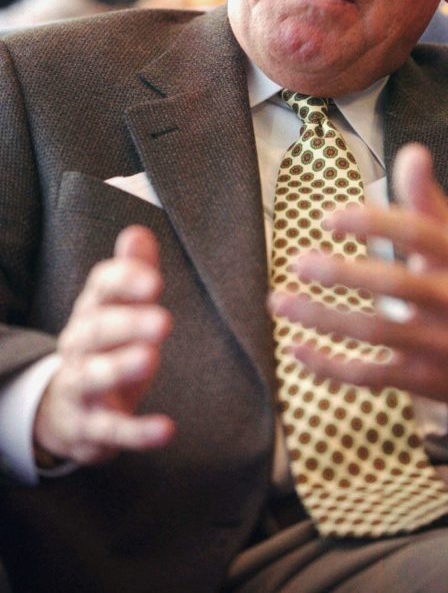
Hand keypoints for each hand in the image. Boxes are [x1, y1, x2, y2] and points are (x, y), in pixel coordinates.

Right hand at [34, 225, 174, 465]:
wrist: (65, 409)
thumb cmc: (105, 346)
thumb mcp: (116, 309)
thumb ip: (132, 271)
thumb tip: (139, 231)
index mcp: (91, 310)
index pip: (101, 288)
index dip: (125, 282)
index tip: (155, 281)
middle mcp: (79, 346)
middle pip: (97, 331)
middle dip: (128, 324)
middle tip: (163, 320)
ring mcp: (81, 387)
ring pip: (94, 376)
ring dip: (121, 368)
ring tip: (150, 358)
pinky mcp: (91, 427)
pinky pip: (113, 430)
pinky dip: (138, 432)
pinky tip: (167, 430)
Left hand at [269, 143, 447, 412]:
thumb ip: (427, 198)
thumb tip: (412, 150)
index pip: (418, 234)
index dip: (374, 223)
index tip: (330, 218)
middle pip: (394, 287)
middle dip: (342, 274)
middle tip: (297, 262)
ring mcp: (437, 344)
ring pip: (374, 333)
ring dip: (322, 319)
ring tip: (278, 302)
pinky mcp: (421, 379)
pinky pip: (370, 375)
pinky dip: (330, 367)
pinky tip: (296, 349)